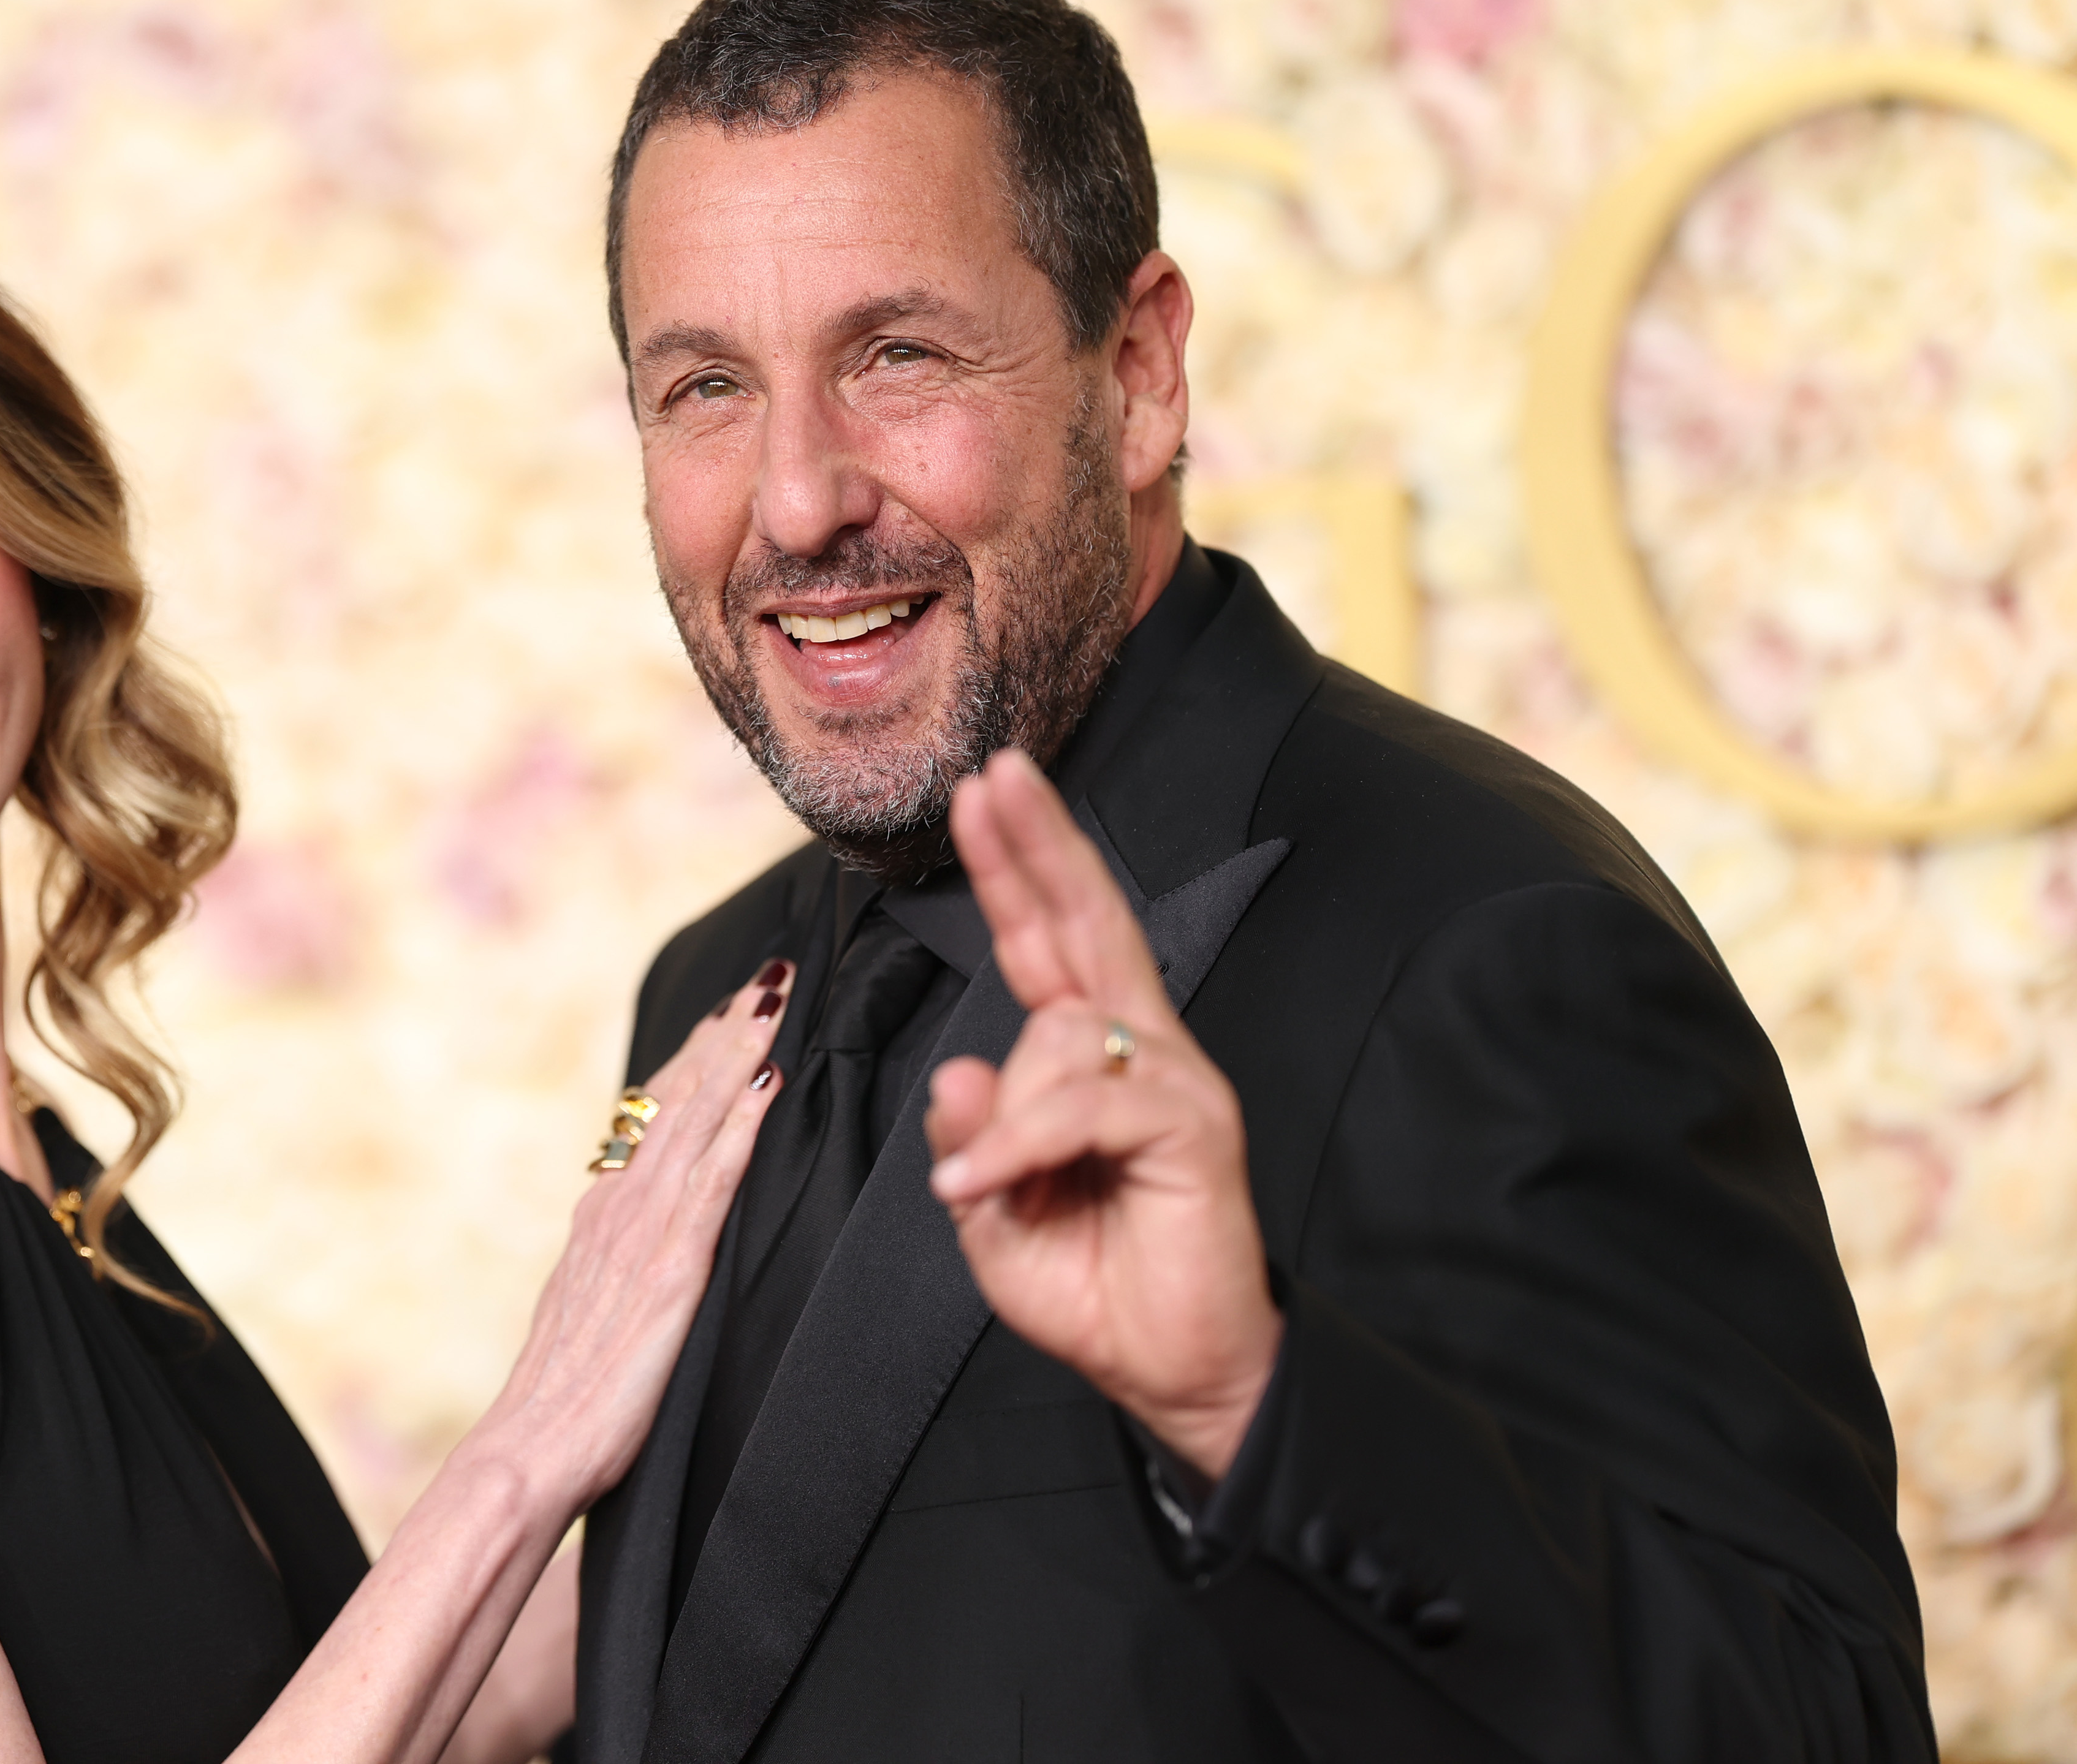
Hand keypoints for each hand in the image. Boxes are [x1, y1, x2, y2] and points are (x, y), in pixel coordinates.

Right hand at [462, 967, 787, 1510]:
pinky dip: (739, 1128)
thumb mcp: (588, 1307)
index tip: (728, 1012)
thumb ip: (615, 1260)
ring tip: (772, 1002)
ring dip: (736, 1056)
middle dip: (723, 1034)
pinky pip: (712, 1183)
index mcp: (602, 1215)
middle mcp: (617, 1208)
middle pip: (677, 1100)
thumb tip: (636, 1232)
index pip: (654, 1118)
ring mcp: (642, 1233)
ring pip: (695, 1122)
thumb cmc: (563, 1400)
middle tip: (766, 977)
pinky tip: (766, 1089)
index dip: (695, 1060)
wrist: (531, 1448)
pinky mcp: (670, 1270)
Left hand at [924, 751, 1279, 1478]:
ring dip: (1007, 1118)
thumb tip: (956, 1071)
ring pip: (1057, 1037)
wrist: (1177, 1375)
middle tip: (996, 773)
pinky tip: (989, 1189)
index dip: (1019, 868)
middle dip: (1039, 845)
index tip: (985, 793)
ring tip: (999, 1192)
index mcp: (1090, 1061)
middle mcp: (1139, 1051)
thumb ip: (971, 1144)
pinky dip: (1021, 1146)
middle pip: (1087, 923)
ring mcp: (1173, 1082)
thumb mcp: (997, 1220)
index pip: (1048, 943)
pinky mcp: (1193, 1125)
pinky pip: (1081, 1105)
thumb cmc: (1099, 1293)